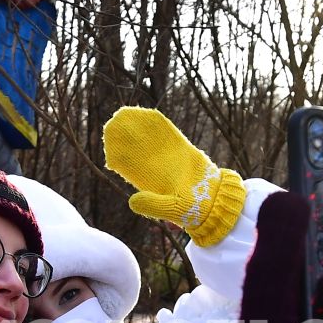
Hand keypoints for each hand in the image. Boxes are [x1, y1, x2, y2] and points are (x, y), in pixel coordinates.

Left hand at [101, 107, 245, 246]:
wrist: (213, 199)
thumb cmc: (191, 207)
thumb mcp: (170, 208)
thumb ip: (152, 205)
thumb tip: (132, 202)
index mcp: (147, 180)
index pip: (127, 163)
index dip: (117, 152)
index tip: (109, 142)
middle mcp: (154, 166)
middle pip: (134, 147)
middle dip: (124, 134)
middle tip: (115, 122)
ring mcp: (167, 155)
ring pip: (148, 137)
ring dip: (137, 125)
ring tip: (125, 114)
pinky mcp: (181, 148)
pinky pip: (167, 133)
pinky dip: (158, 124)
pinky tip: (148, 114)